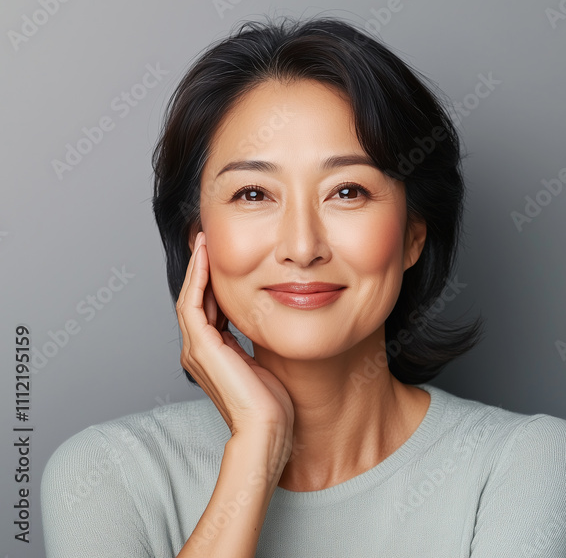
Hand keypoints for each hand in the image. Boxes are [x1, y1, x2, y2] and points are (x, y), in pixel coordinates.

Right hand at [176, 231, 294, 438]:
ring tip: (205, 241)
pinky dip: (197, 279)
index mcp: (214, 353)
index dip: (214, 281)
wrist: (267, 428)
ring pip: (190, 297)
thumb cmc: (273, 404)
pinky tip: (206, 258)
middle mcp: (199, 350)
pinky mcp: (202, 347)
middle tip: (209, 239)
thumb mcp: (266, 361)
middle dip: (202, 268)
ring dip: (197, 267)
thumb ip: (259, 340)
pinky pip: (193, 303)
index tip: (224, 256)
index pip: (209, 308)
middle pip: (196, 298)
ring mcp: (197, 349)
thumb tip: (271, 319)